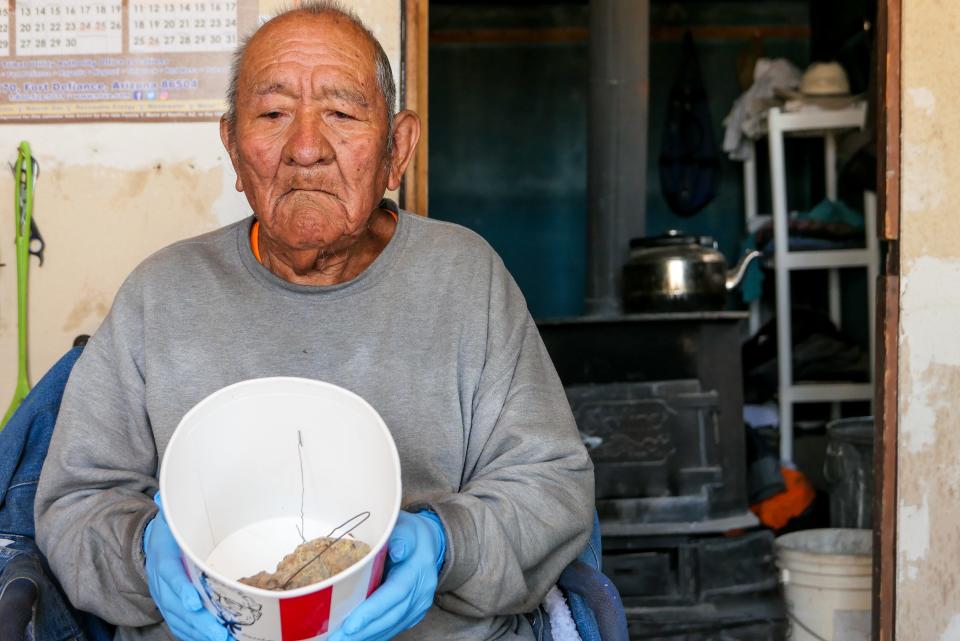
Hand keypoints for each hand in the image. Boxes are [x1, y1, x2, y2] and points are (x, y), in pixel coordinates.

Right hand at [144, 493, 230, 640]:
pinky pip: (180, 626)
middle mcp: (161, 583)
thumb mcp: (173, 517)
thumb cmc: (171, 529)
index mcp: (163, 559)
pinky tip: (214, 640)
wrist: (150, 544)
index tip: (195, 603)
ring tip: (224, 640)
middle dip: (199, 622)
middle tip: (220, 633)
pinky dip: (195, 635)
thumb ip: (174, 508)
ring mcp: (164, 598)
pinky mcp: (170, 607)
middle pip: (177, 607)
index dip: (181, 591)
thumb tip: (166, 493)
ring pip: (180, 621)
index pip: (171, 577)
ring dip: (200, 633)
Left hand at [329, 510, 444, 640]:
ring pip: (392, 625)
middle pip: (392, 616)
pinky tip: (355, 638)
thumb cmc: (408, 532)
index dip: (372, 610)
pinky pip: (393, 627)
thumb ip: (400, 536)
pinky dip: (373, 634)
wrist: (429, 542)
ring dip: (366, 636)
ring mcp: (419, 604)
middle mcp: (422, 590)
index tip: (350, 625)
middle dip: (363, 630)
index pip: (395, 593)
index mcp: (418, 568)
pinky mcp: (413, 612)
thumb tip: (397, 550)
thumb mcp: (404, 526)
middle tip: (336, 638)